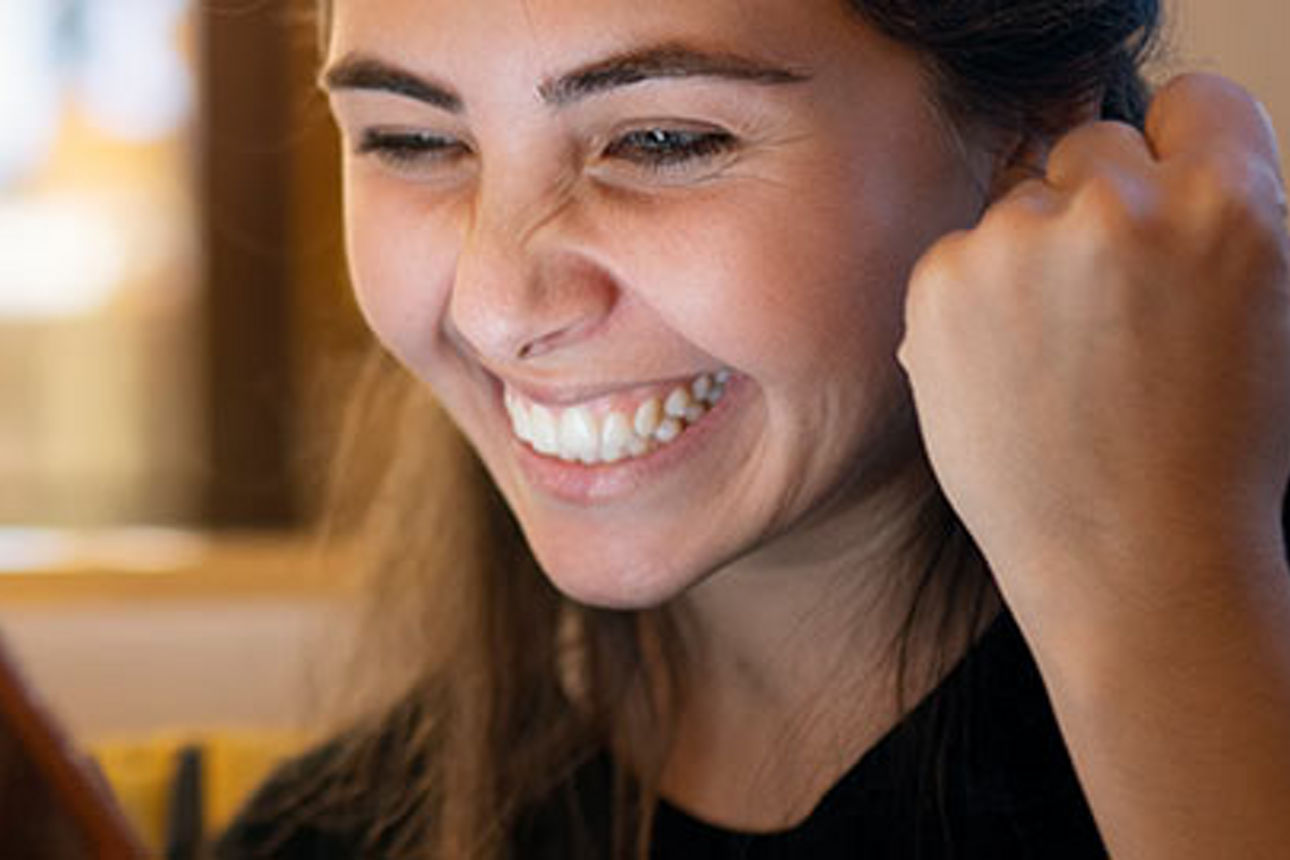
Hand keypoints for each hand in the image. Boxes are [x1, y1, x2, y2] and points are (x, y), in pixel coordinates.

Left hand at [898, 73, 1289, 617]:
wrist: (1132, 564)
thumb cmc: (1204, 455)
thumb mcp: (1251, 310)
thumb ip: (1198, 224)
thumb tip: (1133, 173)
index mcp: (1228, 205)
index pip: (1193, 102)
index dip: (1175, 150)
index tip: (1158, 193)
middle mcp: (1120, 207)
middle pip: (1090, 146)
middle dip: (1092, 207)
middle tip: (1098, 307)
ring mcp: (1021, 242)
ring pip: (1016, 205)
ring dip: (1025, 258)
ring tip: (1050, 361)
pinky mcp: (943, 281)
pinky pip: (957, 256)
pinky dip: (968, 301)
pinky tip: (1002, 375)